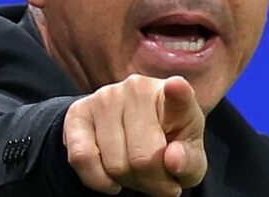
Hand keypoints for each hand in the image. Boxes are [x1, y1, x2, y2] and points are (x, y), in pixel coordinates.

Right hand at [63, 74, 206, 195]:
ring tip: (135, 172)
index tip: (176, 86)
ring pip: (113, 164)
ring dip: (125, 181)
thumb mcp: (190, 160)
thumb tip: (172, 159)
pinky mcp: (79, 111)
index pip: (178, 95)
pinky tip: (111, 178)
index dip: (177, 92)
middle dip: (150, 181)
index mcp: (176, 98)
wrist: (136, 137)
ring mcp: (105, 96)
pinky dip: (97, 180)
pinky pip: (81, 157)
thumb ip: (189, 162)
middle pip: (143, 159)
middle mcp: (138, 88)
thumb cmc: (168, 147)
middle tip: (155, 178)